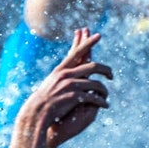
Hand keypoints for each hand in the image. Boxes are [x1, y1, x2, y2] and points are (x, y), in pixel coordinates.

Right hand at [20, 28, 111, 147]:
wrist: (37, 112)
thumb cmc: (44, 99)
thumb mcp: (52, 82)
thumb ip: (62, 75)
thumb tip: (71, 69)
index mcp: (61, 69)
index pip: (77, 52)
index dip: (89, 43)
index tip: (99, 35)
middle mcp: (66, 74)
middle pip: (92, 66)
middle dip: (105, 69)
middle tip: (111, 74)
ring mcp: (70, 85)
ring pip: (95, 84)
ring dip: (104, 90)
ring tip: (106, 96)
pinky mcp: (74, 97)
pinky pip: (93, 98)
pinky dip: (101, 101)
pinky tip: (105, 105)